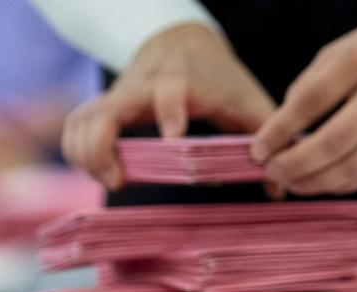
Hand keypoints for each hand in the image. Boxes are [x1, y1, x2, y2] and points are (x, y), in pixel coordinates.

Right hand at [62, 23, 274, 189]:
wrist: (182, 41)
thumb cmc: (220, 78)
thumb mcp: (249, 102)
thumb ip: (267, 139)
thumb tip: (280, 186)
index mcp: (183, 83)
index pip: (170, 92)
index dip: (170, 112)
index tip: (174, 138)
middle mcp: (143, 88)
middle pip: (107, 110)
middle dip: (103, 147)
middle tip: (118, 180)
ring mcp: (118, 97)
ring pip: (83, 119)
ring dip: (84, 153)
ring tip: (110, 180)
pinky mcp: (104, 107)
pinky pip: (76, 125)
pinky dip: (76, 149)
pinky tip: (95, 171)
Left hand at [252, 15, 356, 195]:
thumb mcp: (340, 52)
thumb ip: (309, 88)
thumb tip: (280, 134)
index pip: (311, 101)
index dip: (280, 131)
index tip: (258, 150)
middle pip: (334, 142)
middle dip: (296, 165)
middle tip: (272, 171)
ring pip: (354, 167)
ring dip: (317, 183)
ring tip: (292, 182)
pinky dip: (341, 184)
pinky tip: (321, 183)